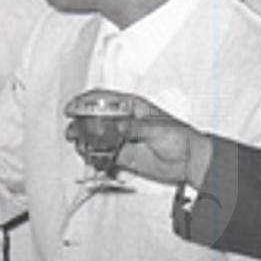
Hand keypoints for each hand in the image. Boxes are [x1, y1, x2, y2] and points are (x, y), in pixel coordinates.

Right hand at [49, 91, 209, 190]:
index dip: (84, 101)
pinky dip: (93, 156)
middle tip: (72, 132)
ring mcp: (120, 138)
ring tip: (81, 147)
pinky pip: (101, 154)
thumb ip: (133, 127)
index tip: (71, 109)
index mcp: (130, 106)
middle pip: (93, 117)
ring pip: (94, 136)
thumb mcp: (155, 128)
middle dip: (79, 123)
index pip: (102, 99)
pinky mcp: (121, 155)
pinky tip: (91, 158)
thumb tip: (114, 125)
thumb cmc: (178, 138)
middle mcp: (122, 120)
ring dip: (84, 140)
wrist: (189, 162)